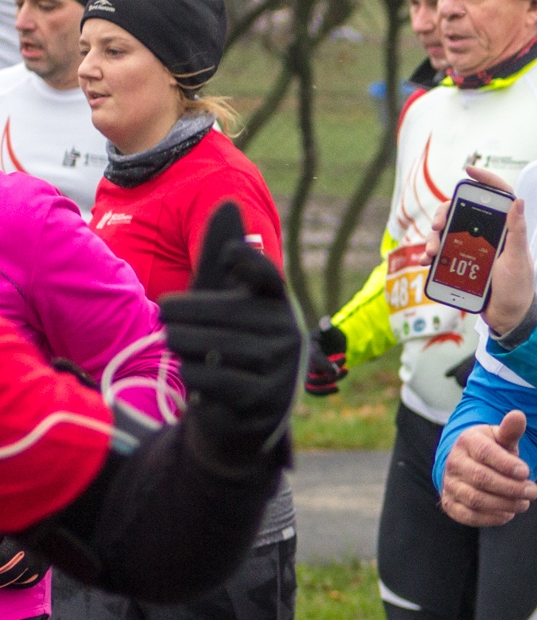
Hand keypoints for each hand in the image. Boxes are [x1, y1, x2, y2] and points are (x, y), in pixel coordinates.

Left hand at [160, 202, 305, 465]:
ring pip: (209, 345)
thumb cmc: (225, 348)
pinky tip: (195, 376)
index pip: (266, 275)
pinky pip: (209, 377)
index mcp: (279, 305)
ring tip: (179, 347)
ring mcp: (280, 370)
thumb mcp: (223, 301)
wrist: (235, 418)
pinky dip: (191, 376)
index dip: (245, 263)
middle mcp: (288, 334)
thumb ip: (223, 255)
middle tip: (165, 321)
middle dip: (181, 316)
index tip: (224, 262)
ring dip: (181, 346)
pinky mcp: (262, 401)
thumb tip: (228, 202)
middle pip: (221, 312)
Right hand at [304, 322, 347, 395]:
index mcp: (310, 348)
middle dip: (331, 372)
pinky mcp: (313, 378)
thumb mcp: (331, 332)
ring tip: (346, 370)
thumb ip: (328, 329)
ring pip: (314, 383)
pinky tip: (337, 389)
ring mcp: (308, 370)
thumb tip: (325, 321)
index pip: (314, 359)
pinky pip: (313, 389)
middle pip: (314, 374)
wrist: (333, 345)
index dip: (325, 365)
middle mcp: (306, 360)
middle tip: (345, 367)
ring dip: (331, 381)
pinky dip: (324, 392)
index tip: (336, 370)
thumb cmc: (332, 337)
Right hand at [423, 167, 534, 336]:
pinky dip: (431, 253)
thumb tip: (518, 200)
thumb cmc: (518, 288)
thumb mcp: (517, 259)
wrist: (508, 317)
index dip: (484, 180)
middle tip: (437, 225)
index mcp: (505, 229)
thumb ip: (517, 231)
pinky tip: (426, 260)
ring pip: (448, 232)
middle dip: (444, 213)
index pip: (497, 196)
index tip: (467, 170)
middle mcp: (488, 235)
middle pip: (462, 212)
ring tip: (430, 251)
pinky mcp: (462, 263)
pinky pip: (442, 253)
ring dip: (433, 237)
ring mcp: (474, 249)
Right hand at [440, 411, 536, 526]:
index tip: (527, 472)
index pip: (486, 453)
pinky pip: (468, 515)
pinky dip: (490, 518)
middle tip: (533, 492)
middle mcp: (454, 462)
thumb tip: (518, 416)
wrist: (468, 464)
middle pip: (482, 478)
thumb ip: (510, 430)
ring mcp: (449, 484)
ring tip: (524, 504)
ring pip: (475, 499)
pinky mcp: (450, 504)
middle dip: (511, 488)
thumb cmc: (491, 449)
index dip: (507, 465)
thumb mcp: (501, 437)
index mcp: (467, 441)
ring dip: (504, 504)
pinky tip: (508, 514)